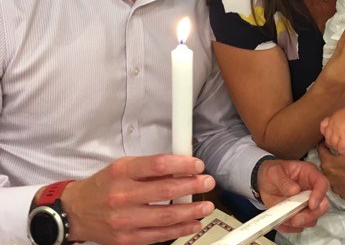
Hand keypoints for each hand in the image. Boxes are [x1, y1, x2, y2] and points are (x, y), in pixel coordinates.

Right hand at [61, 154, 214, 244]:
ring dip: (191, 211)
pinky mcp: (127, 239)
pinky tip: (193, 224)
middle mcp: (122, 195)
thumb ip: (150, 168)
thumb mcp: (123, 167)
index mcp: (122, 171)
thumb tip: (181, 168)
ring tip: (207, 206)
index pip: (158, 164)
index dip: (182, 164)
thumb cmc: (104, 184)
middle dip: (192, 186)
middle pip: (165, 191)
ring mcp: (124, 220)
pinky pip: (158, 236)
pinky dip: (179, 230)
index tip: (198, 165)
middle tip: (208, 182)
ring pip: (165, 216)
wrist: (77, 211)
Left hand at [257, 159, 328, 232]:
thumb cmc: (271, 172)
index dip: (320, 194)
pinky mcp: (299, 216)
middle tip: (296, 218)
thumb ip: (284, 181)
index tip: (311, 204)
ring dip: (298, 222)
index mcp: (309, 174)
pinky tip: (279, 220)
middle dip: (311, 215)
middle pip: (323, 205)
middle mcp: (311, 190)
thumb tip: (295, 190)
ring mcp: (306, 205)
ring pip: (312, 219)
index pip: (322, 183)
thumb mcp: (274, 172)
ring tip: (283, 217)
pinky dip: (289, 227)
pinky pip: (299, 227)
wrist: (262, 182)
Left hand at [317, 142, 344, 198]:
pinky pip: (338, 186)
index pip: (321, 151)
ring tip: (340, 165)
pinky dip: (340, 181)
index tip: (327, 142)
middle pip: (324, 164)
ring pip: (330, 176)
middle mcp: (330, 177)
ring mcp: (337, 188)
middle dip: (328, 158)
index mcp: (329, 164)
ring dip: (333, 170)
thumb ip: (340, 143)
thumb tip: (333, 138)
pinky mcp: (344, 195)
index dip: (323, 145)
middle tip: (334, 153)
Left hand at [320, 108, 344, 155]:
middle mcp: (332, 127)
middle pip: (327, 137)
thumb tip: (342, 126)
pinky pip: (341, 148)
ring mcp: (337, 133)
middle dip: (330, 142)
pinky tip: (344, 153)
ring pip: (332, 144)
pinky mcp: (344, 139)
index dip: (325, 132)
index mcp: (332, 119)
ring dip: (335, 148)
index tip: (328, 135)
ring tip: (339, 150)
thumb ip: (340, 121)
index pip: (323, 126)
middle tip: (334, 145)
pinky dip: (342, 151)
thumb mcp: (343, 114)